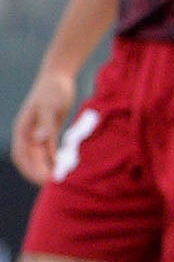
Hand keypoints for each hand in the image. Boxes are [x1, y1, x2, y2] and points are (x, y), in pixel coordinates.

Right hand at [10, 67, 73, 185]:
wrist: (58, 76)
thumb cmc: (53, 89)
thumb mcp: (50, 105)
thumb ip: (45, 123)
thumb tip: (38, 139)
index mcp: (23, 128)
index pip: (22, 155)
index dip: (30, 169)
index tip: (43, 180)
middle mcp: (27, 133)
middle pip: (29, 159)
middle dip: (38, 173)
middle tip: (54, 185)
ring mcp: (36, 132)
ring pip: (39, 157)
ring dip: (47, 168)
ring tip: (60, 180)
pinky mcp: (47, 131)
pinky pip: (48, 150)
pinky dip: (54, 159)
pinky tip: (64, 168)